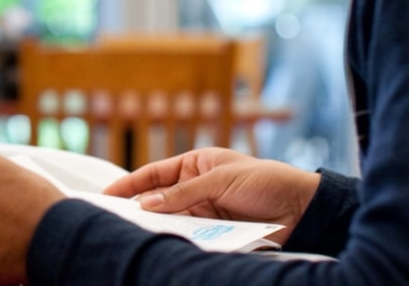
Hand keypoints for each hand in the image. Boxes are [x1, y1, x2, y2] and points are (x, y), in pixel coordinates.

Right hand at [102, 148, 320, 243]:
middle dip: (138, 209)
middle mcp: (195, 188)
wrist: (303, 209)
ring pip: (170, 220)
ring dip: (157, 227)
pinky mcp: (214, 232)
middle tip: (113, 219)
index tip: (106, 195)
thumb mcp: (221, 180)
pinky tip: (164, 243)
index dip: (129, 184)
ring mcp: (203, 211)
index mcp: (195, 165)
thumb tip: (146, 204)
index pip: (153, 174)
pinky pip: (189, 236)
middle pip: (157, 200)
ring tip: (134, 234)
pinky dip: (177, 239)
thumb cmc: (267, 181)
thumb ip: (183, 194)